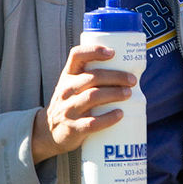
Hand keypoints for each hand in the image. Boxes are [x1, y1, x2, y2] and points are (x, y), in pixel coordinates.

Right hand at [31, 44, 132, 162]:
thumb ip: (90, 77)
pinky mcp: (74, 128)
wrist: (50, 132)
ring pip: (93, 97)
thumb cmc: (70, 104)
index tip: (113, 53)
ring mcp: (69, 110)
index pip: (76, 56)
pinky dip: (108, 118)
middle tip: (132, 80)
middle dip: (115, 77)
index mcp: (67, 76)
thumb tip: (127, 71)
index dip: (94, 51)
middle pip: (92, 77)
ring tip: (129, 93)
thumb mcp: (72, 87)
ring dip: (114, 94)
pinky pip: (93, 122)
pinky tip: (120, 114)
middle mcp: (66, 90)